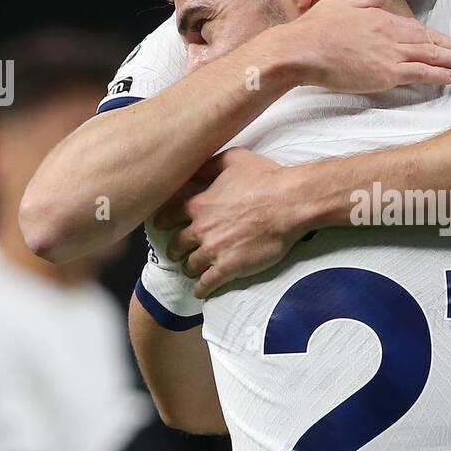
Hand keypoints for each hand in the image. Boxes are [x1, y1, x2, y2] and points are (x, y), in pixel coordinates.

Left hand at [156, 148, 301, 295]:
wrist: (289, 204)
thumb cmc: (266, 178)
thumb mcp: (234, 159)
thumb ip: (209, 165)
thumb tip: (195, 169)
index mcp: (199, 204)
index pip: (169, 216)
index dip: (163, 222)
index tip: (161, 226)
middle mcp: (201, 229)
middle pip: (177, 244)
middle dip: (175, 250)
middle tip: (176, 253)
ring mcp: (214, 250)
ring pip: (190, 265)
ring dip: (189, 268)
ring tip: (192, 271)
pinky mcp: (229, 267)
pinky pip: (207, 283)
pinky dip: (201, 289)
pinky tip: (200, 292)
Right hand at [278, 0, 450, 91]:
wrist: (301, 49)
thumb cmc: (314, 29)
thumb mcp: (341, 5)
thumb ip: (364, 0)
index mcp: (380, 17)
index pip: (416, 27)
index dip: (436, 35)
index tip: (450, 40)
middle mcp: (390, 34)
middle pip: (428, 41)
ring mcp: (389, 54)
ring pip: (429, 56)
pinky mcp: (385, 74)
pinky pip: (419, 74)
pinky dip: (437, 75)